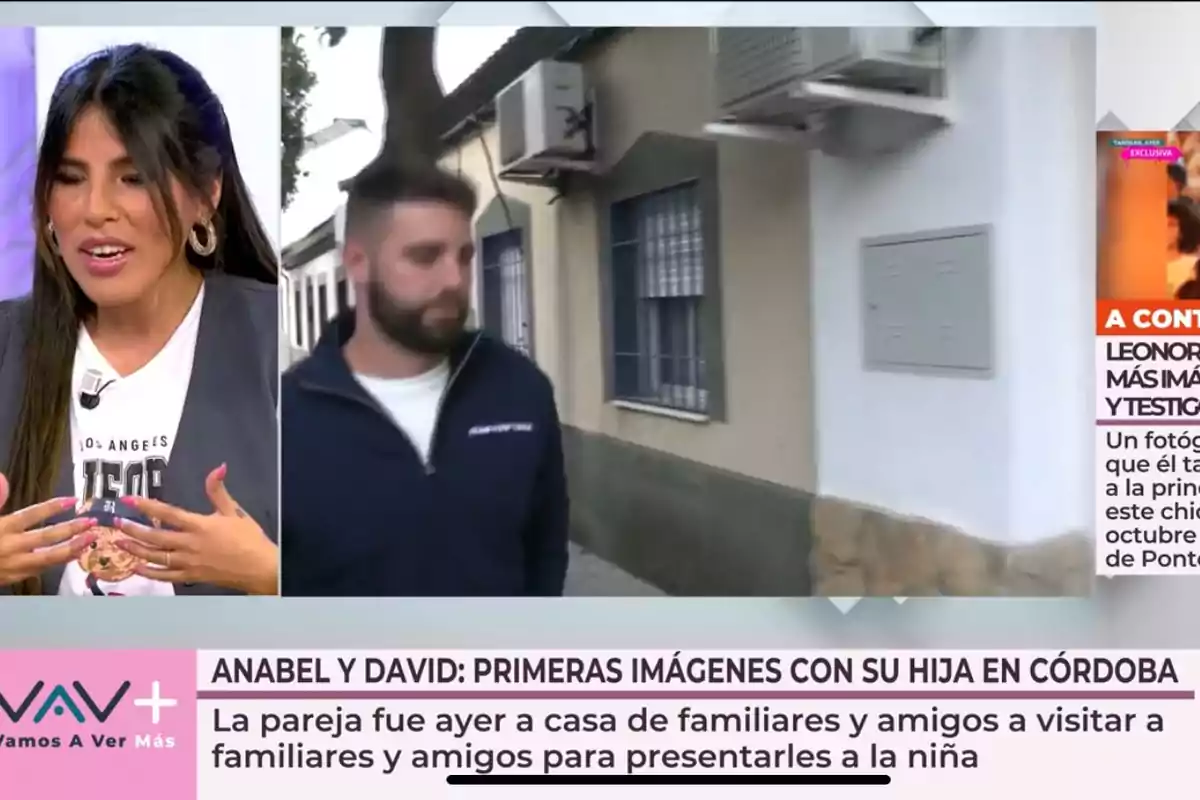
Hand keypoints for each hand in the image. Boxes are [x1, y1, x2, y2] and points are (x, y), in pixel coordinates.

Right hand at [0, 474, 96, 586]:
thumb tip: (3, 479)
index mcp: (1, 528)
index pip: (31, 514)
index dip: (52, 507)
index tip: (73, 500)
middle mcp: (10, 547)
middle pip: (46, 537)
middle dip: (71, 528)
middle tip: (92, 521)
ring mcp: (14, 565)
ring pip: (49, 557)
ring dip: (72, 548)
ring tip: (90, 538)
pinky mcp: (14, 578)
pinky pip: (42, 569)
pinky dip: (59, 561)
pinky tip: (73, 554)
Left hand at [114, 464, 277, 594]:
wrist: (259, 568)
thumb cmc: (249, 538)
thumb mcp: (234, 511)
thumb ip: (219, 491)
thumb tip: (217, 467)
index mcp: (199, 525)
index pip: (167, 513)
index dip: (146, 505)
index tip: (128, 500)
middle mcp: (189, 544)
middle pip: (155, 536)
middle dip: (133, 529)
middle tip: (117, 522)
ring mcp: (188, 562)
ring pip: (156, 556)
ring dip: (136, 549)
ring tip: (119, 542)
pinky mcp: (191, 576)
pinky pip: (165, 576)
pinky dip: (149, 573)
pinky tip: (136, 568)